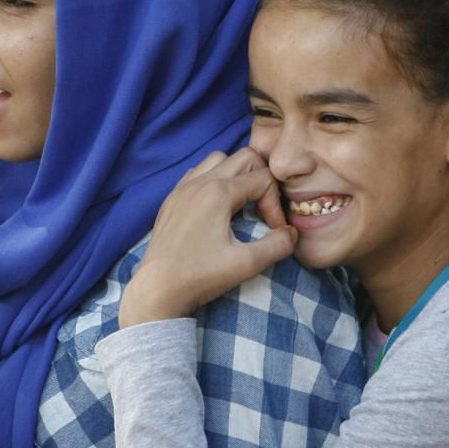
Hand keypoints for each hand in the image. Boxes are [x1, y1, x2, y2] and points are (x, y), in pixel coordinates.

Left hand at [119, 149, 296, 326]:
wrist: (157, 290)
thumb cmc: (200, 276)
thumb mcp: (247, 264)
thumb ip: (277, 245)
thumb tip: (292, 233)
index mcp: (218, 192)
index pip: (263, 179)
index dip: (276, 203)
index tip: (273, 230)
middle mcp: (199, 182)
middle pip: (244, 157)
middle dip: (262, 179)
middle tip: (263, 210)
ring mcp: (182, 188)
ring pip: (219, 159)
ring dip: (237, 175)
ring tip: (242, 204)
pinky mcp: (171, 199)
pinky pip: (198, 173)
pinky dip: (214, 180)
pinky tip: (217, 208)